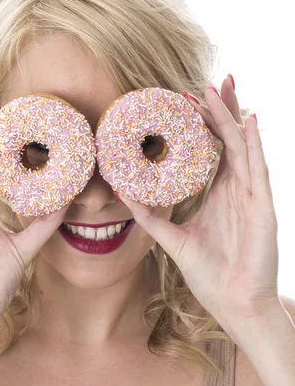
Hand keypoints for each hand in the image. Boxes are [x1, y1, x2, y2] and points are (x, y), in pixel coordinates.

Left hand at [119, 76, 279, 337]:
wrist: (234, 302)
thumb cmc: (210, 275)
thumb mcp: (173, 240)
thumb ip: (150, 217)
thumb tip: (122, 194)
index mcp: (219, 194)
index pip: (211, 150)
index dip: (201, 126)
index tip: (184, 103)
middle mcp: (236, 189)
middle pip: (229, 140)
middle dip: (220, 110)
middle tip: (206, 83)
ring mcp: (251, 195)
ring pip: (242, 146)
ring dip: (231, 116)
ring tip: (220, 88)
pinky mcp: (262, 206)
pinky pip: (259, 169)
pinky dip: (254, 143)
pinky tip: (249, 120)